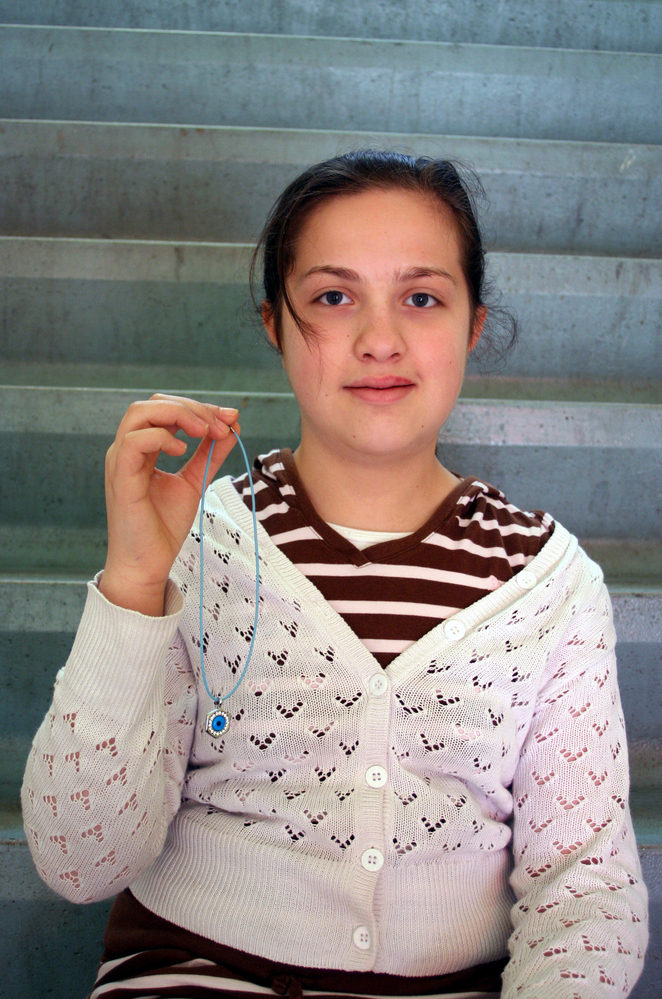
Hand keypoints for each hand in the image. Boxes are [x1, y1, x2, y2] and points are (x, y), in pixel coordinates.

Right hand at [99, 393, 239, 614]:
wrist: (149, 564)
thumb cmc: (163, 526)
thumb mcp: (194, 481)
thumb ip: (210, 454)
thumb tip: (233, 426)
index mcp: (142, 448)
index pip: (166, 409)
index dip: (200, 408)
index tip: (231, 418)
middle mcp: (127, 449)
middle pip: (153, 404)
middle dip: (192, 407)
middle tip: (222, 425)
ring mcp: (120, 462)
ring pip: (139, 413)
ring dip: (178, 414)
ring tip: (204, 431)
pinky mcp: (120, 479)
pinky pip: (134, 442)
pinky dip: (161, 438)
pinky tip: (182, 451)